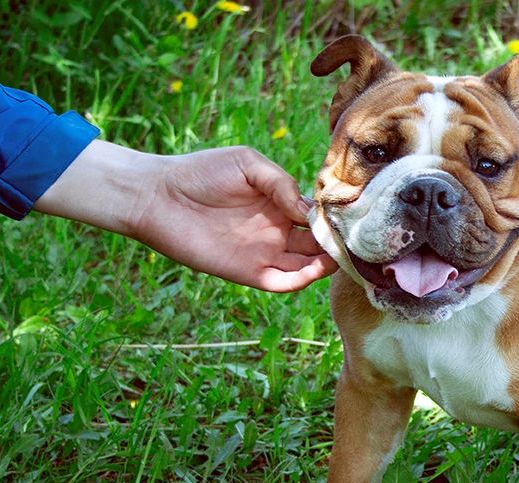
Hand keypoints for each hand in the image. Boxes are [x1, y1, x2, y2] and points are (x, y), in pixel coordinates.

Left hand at [35, 141, 337, 291]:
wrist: (157, 196)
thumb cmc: (200, 172)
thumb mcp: (247, 164)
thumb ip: (281, 183)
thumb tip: (307, 209)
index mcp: (279, 204)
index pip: (317, 215)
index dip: (336, 216)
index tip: (356, 214)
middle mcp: (276, 230)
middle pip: (319, 243)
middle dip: (340, 242)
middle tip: (361, 239)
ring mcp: (264, 252)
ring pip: (308, 264)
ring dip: (329, 262)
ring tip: (347, 254)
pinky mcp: (248, 272)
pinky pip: (283, 282)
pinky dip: (303, 279)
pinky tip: (317, 268)